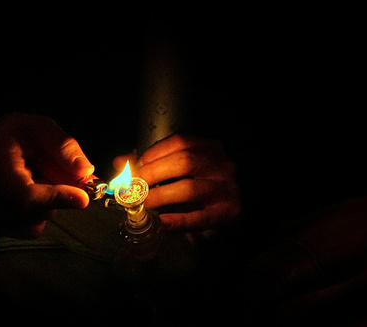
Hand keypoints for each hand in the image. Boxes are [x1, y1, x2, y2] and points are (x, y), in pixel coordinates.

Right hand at [0, 113, 93, 237]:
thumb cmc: (14, 134)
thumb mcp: (39, 127)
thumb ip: (62, 145)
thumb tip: (85, 170)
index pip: (25, 196)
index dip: (56, 198)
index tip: (83, 196)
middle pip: (34, 213)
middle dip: (57, 197)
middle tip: (58, 173)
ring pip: (35, 224)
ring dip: (49, 204)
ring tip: (39, 179)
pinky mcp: (0, 226)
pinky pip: (31, 229)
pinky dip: (40, 212)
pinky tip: (33, 192)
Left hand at [114, 134, 240, 233]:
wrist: (245, 200)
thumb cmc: (206, 181)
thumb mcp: (185, 165)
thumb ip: (154, 162)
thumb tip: (121, 161)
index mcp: (209, 148)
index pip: (180, 142)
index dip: (154, 153)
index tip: (134, 167)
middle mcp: (220, 164)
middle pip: (184, 162)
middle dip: (153, 174)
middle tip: (133, 187)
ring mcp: (226, 188)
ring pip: (190, 188)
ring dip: (161, 196)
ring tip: (141, 203)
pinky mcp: (227, 213)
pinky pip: (199, 217)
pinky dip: (177, 221)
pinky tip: (160, 223)